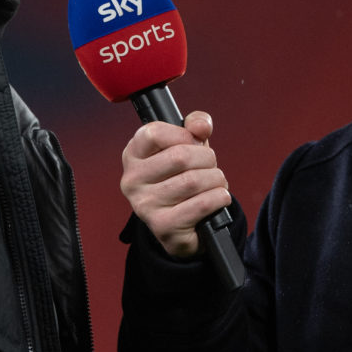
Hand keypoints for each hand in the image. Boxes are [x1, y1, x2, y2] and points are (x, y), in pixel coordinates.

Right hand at [120, 111, 231, 257]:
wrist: (183, 226)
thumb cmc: (183, 180)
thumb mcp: (187, 148)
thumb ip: (195, 127)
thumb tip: (200, 126)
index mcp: (132, 156)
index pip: (154, 133)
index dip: (183, 135)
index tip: (193, 143)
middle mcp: (132, 181)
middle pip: (180, 156)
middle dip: (207, 159)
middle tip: (210, 167)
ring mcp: (145, 205)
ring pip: (194, 180)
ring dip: (216, 180)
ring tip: (215, 184)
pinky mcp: (163, 226)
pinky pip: (202, 203)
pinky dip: (220, 198)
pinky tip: (218, 199)